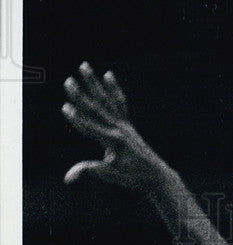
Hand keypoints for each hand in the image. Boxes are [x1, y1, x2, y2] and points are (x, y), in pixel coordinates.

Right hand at [62, 62, 168, 189]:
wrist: (155, 174)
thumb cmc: (132, 178)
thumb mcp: (111, 176)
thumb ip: (90, 171)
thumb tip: (68, 177)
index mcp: (114, 141)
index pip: (91, 128)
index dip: (77, 119)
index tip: (65, 107)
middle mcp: (119, 128)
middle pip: (96, 108)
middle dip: (80, 95)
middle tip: (68, 80)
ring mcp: (124, 124)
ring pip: (106, 99)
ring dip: (94, 83)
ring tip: (84, 66)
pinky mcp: (127, 123)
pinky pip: (119, 101)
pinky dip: (113, 88)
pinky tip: (108, 75)